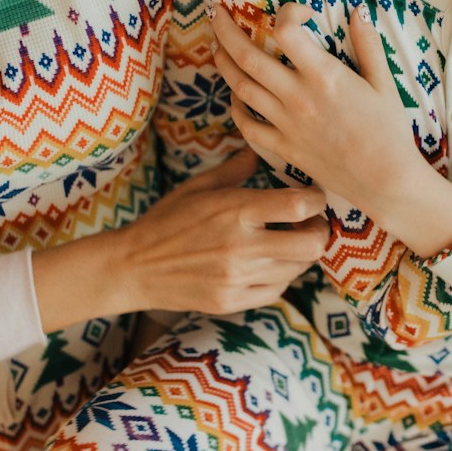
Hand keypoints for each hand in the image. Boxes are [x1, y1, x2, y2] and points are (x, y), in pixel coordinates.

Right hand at [32, 150, 326, 329]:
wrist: (133, 267)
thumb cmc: (166, 221)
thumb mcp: (198, 186)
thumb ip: (236, 169)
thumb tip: (261, 148)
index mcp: (235, 211)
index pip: (299, 206)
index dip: (317, 200)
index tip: (314, 197)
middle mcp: (241, 247)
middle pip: (311, 244)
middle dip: (318, 231)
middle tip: (309, 223)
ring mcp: (238, 279)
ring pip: (298, 269)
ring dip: (300, 254)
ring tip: (288, 241)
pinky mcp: (233, 302)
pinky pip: (277, 290)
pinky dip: (281, 276)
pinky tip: (268, 263)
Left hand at [213, 1, 430, 212]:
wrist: (385, 182)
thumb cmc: (390, 132)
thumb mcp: (384, 83)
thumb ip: (368, 45)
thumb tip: (358, 11)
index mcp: (324, 76)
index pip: (287, 31)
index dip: (287, 12)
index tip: (299, 12)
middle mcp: (297, 97)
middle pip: (247, 56)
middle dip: (226, 29)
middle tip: (218, 11)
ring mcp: (286, 124)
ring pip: (240, 87)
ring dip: (223, 62)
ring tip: (218, 46)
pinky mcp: (283, 147)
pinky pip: (248, 125)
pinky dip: (236, 107)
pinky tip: (235, 95)